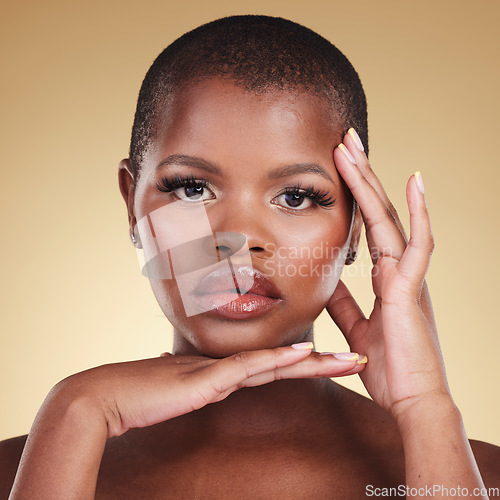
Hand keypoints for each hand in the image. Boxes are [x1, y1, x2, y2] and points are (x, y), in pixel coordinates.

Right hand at [56, 343, 365, 436]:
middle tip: (361, 358)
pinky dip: (279, 362)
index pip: (275, 368)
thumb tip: (203, 380)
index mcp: (225, 371)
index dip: (306, 365)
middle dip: (327, 363)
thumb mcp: (178, 392)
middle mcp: (229, 366)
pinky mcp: (207, 378)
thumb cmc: (140, 396)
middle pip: (287, 364)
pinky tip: (304, 355)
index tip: (333, 362)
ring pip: (279, 364)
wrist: (106, 396)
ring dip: (318, 362)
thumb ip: (197, 384)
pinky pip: (250, 369)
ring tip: (353, 359)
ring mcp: (220, 369)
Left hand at [327, 128, 449, 422]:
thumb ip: (343, 302)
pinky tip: (414, 182)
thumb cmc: (389, 368)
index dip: (353, 197)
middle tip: (344, 140)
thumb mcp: (355, 326)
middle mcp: (399, 269)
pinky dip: (418, 213)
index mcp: (386, 278)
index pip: (367, 226)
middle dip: (359, 175)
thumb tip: (327, 280)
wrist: (411, 403)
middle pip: (376, 212)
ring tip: (354, 147)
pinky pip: (418, 245)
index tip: (339, 168)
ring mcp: (408, 276)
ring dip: (372, 182)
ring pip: (390, 219)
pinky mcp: (413, 289)